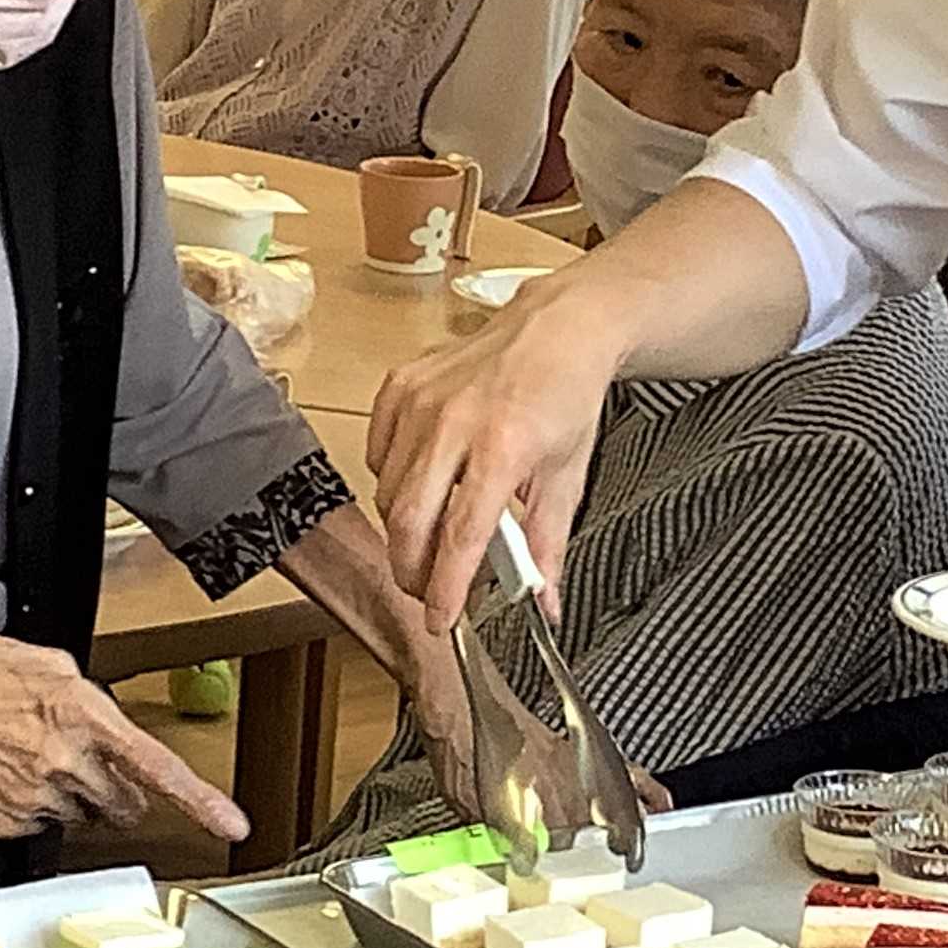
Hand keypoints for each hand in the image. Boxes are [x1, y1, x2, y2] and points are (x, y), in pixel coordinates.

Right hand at [0, 626, 249, 842]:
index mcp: (83, 716)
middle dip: (118, 789)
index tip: (233, 823)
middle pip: (124, 802)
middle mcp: (65, 762)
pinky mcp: (4, 821)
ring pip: (81, 813)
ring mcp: (34, 797)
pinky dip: (33, 805)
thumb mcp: (48, 664)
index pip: (158, 767)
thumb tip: (105, 726)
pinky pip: (40, 823)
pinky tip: (5, 772)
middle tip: (84, 761)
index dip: (202, 801)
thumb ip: (89, 701)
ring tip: (29, 755)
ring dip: (71, 793)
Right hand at [371, 282, 616, 626]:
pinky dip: (392, 482)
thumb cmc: (565, 395)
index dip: (446, 588)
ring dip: (405, 530)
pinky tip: (420, 486)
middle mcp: (455, 422)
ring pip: (388, 492)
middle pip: (409, 520)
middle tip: (429, 590)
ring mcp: (422, 401)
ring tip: (431, 540)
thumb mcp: (569, 476)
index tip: (442, 620)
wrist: (557, 328)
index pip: (461, 536)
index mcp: (504, 447)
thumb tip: (545, 601)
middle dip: (413, 570)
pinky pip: (378, 454)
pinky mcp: (400, 386)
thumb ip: (549, 545)